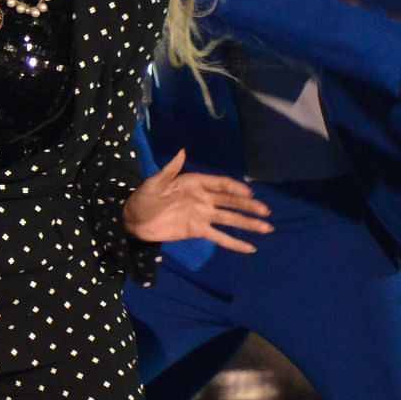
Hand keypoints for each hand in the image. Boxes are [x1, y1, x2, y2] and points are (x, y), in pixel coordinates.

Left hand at [122, 150, 273, 253]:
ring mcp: (203, 215)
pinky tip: (250, 248)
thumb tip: (182, 151)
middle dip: (248, 206)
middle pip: (230, 202)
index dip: (235, 189)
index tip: (249, 194)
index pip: (220, 184)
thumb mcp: (154, 183)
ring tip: (267, 228)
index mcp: (195, 183)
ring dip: (248, 224)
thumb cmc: (143, 198)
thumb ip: (170, 170)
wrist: (133, 221)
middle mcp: (203, 198)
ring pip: (230, 220)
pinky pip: (220, 237)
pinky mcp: (198, 231)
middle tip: (266, 212)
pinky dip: (234, 243)